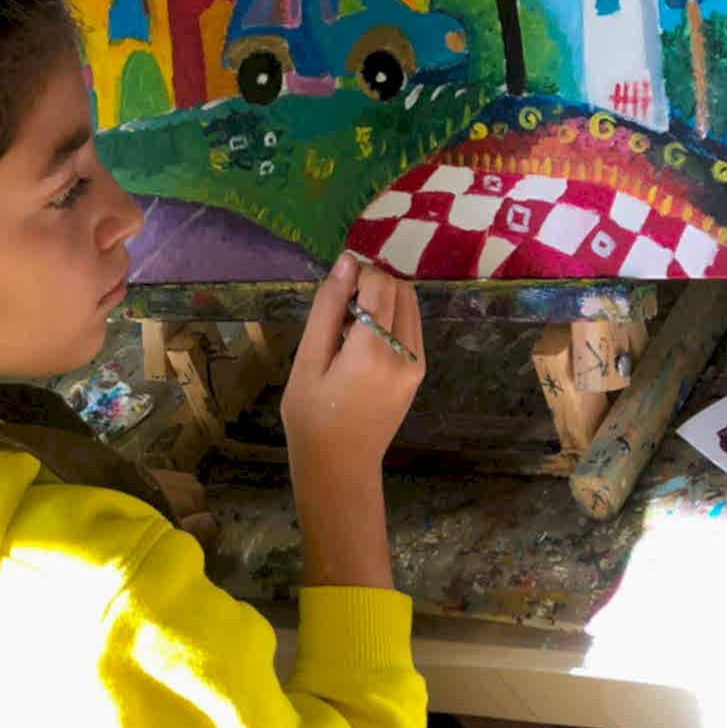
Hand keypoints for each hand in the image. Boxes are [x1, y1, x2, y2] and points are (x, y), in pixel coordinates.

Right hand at [281, 253, 424, 477]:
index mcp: (372, 351)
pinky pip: (410, 327)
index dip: (358, 272)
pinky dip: (391, 319)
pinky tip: (363, 340)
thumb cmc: (312, 416)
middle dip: (372, 282)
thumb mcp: (308, 359)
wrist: (339, 465)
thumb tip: (346, 262)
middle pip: (400, 289)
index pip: (381, 284)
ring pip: (410, 305)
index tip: (335, 286)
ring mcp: (416, 364)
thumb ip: (328, 309)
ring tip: (350, 323)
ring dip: (383, 298)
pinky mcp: (418, 372)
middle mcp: (404, 354)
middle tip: (340, 304)